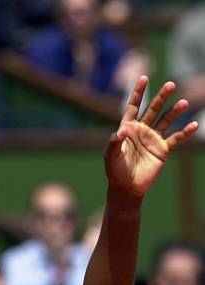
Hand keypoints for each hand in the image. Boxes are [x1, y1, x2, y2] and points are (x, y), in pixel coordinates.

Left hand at [104, 76, 197, 196]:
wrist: (127, 187)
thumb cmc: (115, 170)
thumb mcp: (110, 156)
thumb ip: (114, 142)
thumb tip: (120, 131)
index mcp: (128, 128)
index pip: (134, 106)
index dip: (138, 93)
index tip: (144, 78)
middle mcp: (142, 130)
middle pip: (153, 109)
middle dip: (161, 97)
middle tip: (171, 84)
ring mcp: (153, 139)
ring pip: (166, 121)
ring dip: (175, 111)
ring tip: (184, 103)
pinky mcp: (162, 150)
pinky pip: (175, 138)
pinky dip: (184, 132)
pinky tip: (193, 126)